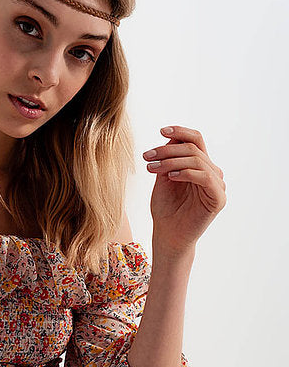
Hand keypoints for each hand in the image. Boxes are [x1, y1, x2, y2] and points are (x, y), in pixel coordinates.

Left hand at [143, 125, 226, 254]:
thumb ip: (168, 159)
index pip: (196, 141)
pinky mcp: (218, 198)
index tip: (160, 131)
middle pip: (194, 149)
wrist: (168, 236)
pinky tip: (170, 176)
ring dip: (171, 161)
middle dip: (167, 150)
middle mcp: (212, 173)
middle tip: (147, 157)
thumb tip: (170, 135)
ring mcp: (217, 185)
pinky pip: (205, 177)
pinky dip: (186, 172)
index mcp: (200, 167)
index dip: (180, 132)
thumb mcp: (163, 179)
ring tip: (152, 168)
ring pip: (197, 160)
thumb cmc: (165, 210)